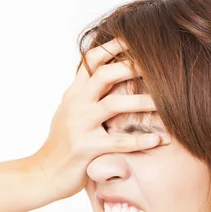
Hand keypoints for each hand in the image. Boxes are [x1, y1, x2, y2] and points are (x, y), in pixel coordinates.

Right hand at [28, 38, 168, 203]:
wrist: (42, 174)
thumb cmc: (62, 144)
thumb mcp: (69, 112)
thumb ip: (86, 93)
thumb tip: (104, 73)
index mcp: (74, 93)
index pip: (92, 60)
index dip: (114, 47)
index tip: (137, 37)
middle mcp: (76, 104)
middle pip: (104, 75)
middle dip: (132, 67)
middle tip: (159, 64)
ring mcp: (79, 126)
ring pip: (113, 105)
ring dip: (142, 101)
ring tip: (168, 102)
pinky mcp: (86, 149)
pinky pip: (117, 142)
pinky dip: (139, 140)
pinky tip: (158, 140)